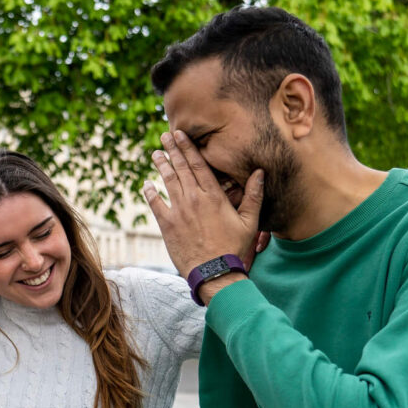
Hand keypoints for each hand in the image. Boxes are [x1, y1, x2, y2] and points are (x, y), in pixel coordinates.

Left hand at [142, 130, 265, 278]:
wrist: (215, 272)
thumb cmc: (234, 248)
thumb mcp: (250, 222)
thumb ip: (254, 196)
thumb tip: (260, 172)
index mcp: (214, 196)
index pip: (199, 165)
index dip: (188, 148)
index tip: (180, 134)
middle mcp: (194, 199)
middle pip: (181, 168)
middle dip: (172, 150)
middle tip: (165, 136)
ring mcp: (179, 211)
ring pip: (167, 182)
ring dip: (161, 166)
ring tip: (156, 154)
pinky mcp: (167, 225)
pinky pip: (155, 204)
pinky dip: (150, 192)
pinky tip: (147, 184)